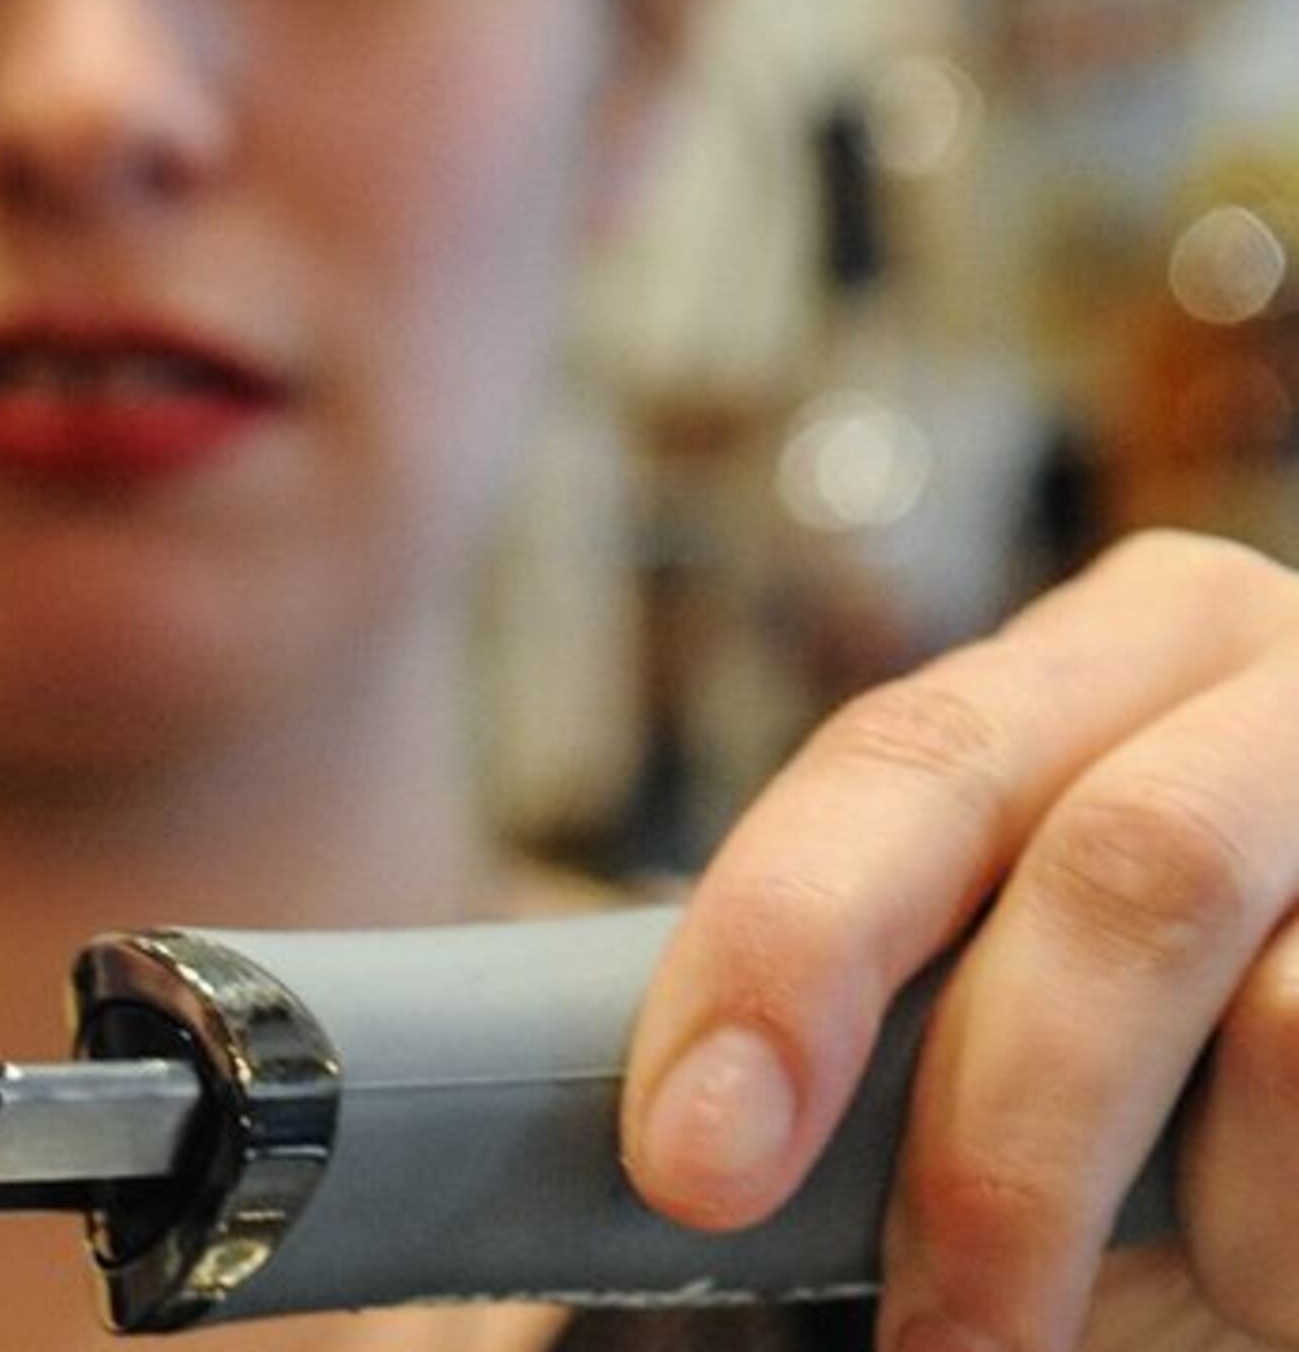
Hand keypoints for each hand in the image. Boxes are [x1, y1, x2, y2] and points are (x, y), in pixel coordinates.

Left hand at [624, 530, 1298, 1351]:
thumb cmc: (1179, 1071)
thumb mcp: (1030, 987)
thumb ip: (905, 1000)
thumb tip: (695, 1127)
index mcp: (1125, 649)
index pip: (908, 758)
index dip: (785, 951)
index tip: (693, 1160)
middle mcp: (1289, 684)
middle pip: (1127, 873)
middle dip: (996, 1136)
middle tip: (921, 1339)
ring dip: (1200, 1222)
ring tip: (1165, 1287)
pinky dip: (1298, 1242)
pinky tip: (1276, 1265)